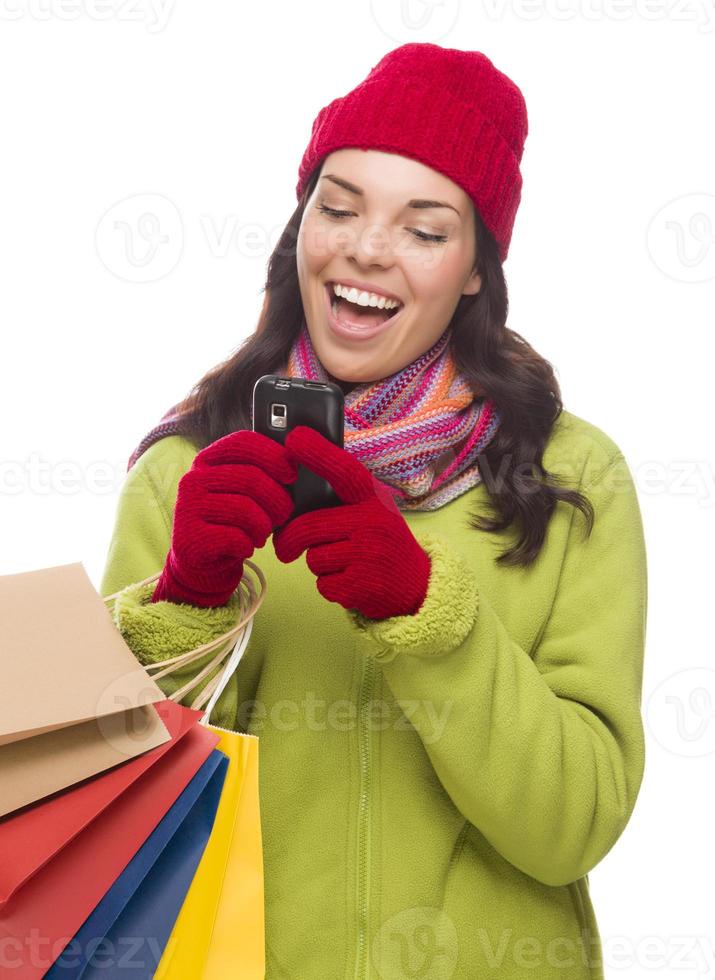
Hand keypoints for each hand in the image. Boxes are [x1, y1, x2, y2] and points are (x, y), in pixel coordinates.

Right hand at [152, 430, 297, 606]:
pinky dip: (249, 545)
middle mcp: (193, 479)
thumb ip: (262, 473)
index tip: (291, 475)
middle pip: (250, 478)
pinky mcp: (190, 537)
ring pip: (245, 510)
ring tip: (261, 533)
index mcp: (208, 460)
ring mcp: (188, 507)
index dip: (272, 455)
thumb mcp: (245, 492)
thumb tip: (294, 463)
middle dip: (277, 500)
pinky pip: (236, 538)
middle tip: (283, 515)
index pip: (242, 442)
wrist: (203, 561)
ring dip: (263, 527)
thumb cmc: (233, 520)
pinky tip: (245, 547)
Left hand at [272, 426, 430, 619]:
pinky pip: (323, 584)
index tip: (294, 438)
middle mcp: (373, 523)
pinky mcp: (361, 586)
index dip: (318, 453)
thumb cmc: (382, 542)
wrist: (417, 586)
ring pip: (314, 557)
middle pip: (309, 526)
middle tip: (284, 548)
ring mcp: (368, 555)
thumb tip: (294, 491)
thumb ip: (343, 501)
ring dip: (318, 563)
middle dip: (289, 540)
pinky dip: (329, 585)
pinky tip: (350, 581)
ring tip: (343, 563)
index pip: (344, 472)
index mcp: (373, 499)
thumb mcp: (374, 511)